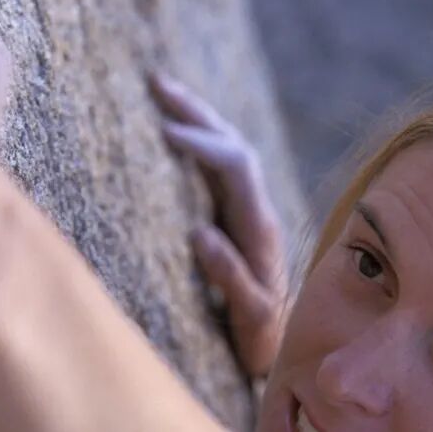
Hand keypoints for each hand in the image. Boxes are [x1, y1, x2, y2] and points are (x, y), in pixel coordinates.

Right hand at [151, 73, 285, 377]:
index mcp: (259, 227)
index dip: (203, 144)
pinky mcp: (228, 218)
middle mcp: (254, 210)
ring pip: (223, 149)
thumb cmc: (263, 340)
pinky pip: (211, 169)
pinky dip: (191, 142)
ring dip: (193, 116)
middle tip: (155, 82)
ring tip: (157, 90)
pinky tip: (166, 130)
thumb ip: (232, 278)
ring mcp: (242, 211)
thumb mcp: (251, 317)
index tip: (164, 130)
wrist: (277, 348)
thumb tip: (200, 233)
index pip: (236, 166)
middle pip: (232, 143)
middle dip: (195, 110)